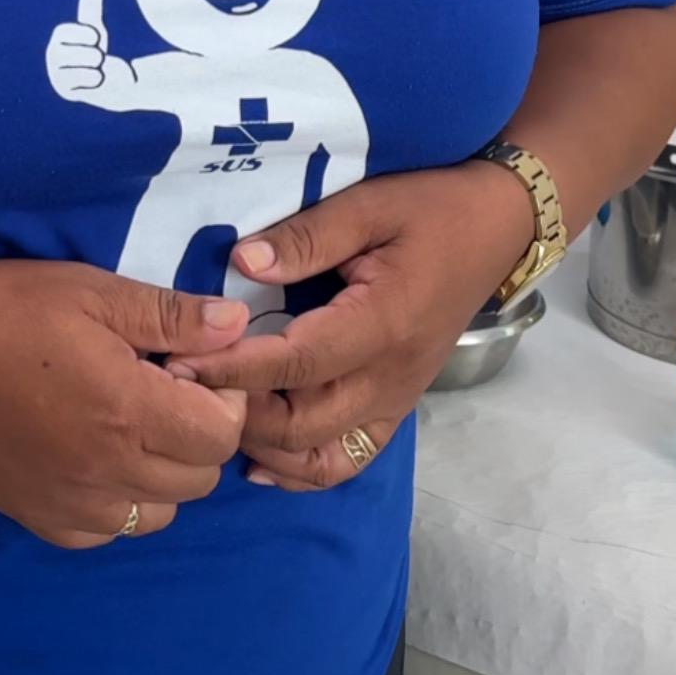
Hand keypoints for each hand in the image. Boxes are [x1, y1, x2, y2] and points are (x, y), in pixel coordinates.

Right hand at [0, 263, 254, 546]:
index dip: (218, 398)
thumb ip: (169, 315)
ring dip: (160, 476)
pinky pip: (105, 533)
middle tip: (156, 394)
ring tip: (125, 431)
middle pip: (200, 478)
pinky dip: (113, 505)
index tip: (185, 370)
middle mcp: (109, 468)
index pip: (222, 432)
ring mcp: (72, 501)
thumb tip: (235, 326)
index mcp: (130, 410)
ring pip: (160, 513)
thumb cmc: (3, 311)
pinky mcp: (38, 516)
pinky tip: (90, 463)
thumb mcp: (91, 292)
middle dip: (194, 435)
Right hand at [47, 0, 126, 98]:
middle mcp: (53, 57)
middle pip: (69, 53)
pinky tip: (96, 81)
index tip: (96, 37)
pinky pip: (84, 83)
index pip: (64, 33)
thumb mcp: (95, 30)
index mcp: (58, 39)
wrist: (107, 79)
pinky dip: (96, 81)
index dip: (82, 34)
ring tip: (97, 68)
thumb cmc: (96, 51)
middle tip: (98, 56)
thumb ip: (91, 12)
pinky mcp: (66, 91)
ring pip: (78, 69)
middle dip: (90, 54)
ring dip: (95, 68)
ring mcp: (57, 75)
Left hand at [171, 164, 535, 488]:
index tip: (179, 362)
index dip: (233, 369)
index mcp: (383, 324)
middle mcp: (392, 375)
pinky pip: (348, 458)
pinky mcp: (396, 406)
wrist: (496, 227)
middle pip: (302, 422)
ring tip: (213, 414)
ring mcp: (397, 398)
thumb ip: (304, 238)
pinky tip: (258, 459)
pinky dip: (301, 469)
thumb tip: (240, 264)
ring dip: (263, 443)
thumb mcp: (368, 205)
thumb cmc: (429, 210)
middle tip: (181, 388)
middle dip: (237, 411)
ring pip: (321, 452)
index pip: (297, 364)